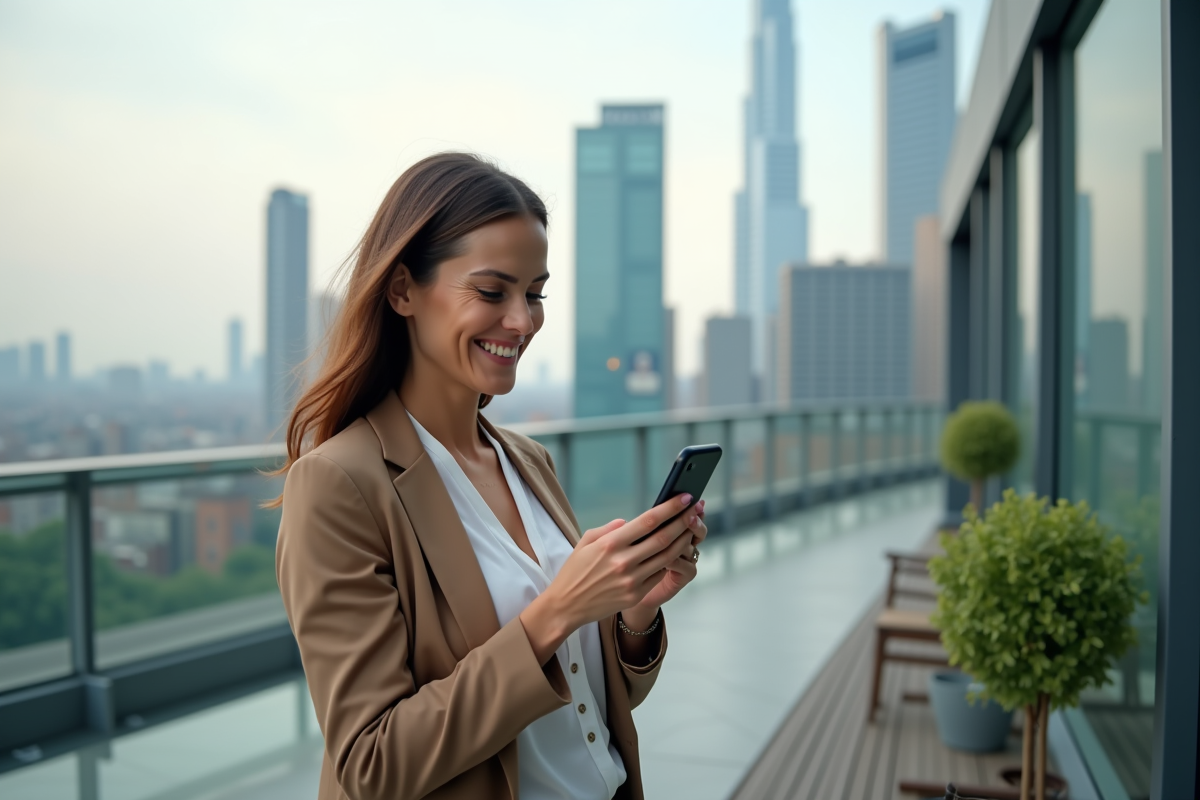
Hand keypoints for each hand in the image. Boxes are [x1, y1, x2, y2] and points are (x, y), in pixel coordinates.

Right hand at [519, 494, 697, 663]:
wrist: (566, 606)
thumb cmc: (575, 570)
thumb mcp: (586, 542)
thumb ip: (609, 529)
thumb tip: (630, 522)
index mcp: (610, 544)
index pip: (648, 521)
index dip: (670, 508)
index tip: (685, 497)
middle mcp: (623, 561)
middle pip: (663, 538)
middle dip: (683, 521)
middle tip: (696, 509)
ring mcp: (631, 580)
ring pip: (667, 557)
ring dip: (683, 541)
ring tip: (691, 528)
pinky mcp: (635, 594)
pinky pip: (658, 574)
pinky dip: (669, 561)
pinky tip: (676, 551)